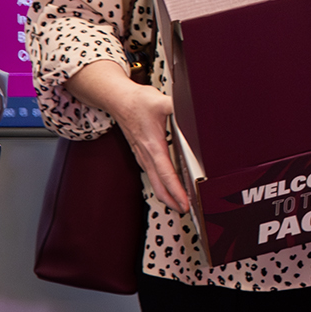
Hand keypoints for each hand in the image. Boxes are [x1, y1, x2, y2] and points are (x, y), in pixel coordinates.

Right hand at [105, 80, 192, 213]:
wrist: (118, 100)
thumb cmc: (138, 101)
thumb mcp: (161, 100)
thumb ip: (178, 105)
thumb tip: (192, 106)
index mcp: (153, 145)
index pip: (166, 173)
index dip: (176, 190)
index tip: (184, 202)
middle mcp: (146, 154)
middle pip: (158, 185)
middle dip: (171, 200)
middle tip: (186, 211)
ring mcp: (142, 155)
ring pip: (154, 182)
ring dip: (166, 195)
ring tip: (180, 204)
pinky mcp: (142, 154)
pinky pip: (152, 174)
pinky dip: (161, 185)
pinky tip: (168, 187)